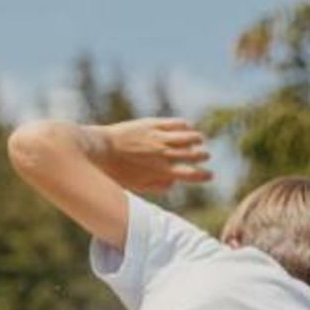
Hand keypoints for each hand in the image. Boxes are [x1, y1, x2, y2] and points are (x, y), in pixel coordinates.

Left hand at [95, 118, 213, 192]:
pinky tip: (187, 127)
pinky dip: (185, 126)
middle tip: (205, 155)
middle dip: (202, 155)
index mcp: (161, 172)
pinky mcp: (153, 124)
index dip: (203, 175)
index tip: (210, 175)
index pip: (190, 174)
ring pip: (188, 137)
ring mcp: (159, 138)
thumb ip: (156, 186)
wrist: (99, 151)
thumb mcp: (136, 186)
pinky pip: (176, 123)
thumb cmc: (115, 172)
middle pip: (193, 154)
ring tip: (200, 140)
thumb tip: (173, 183)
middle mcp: (164, 154)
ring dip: (197, 139)